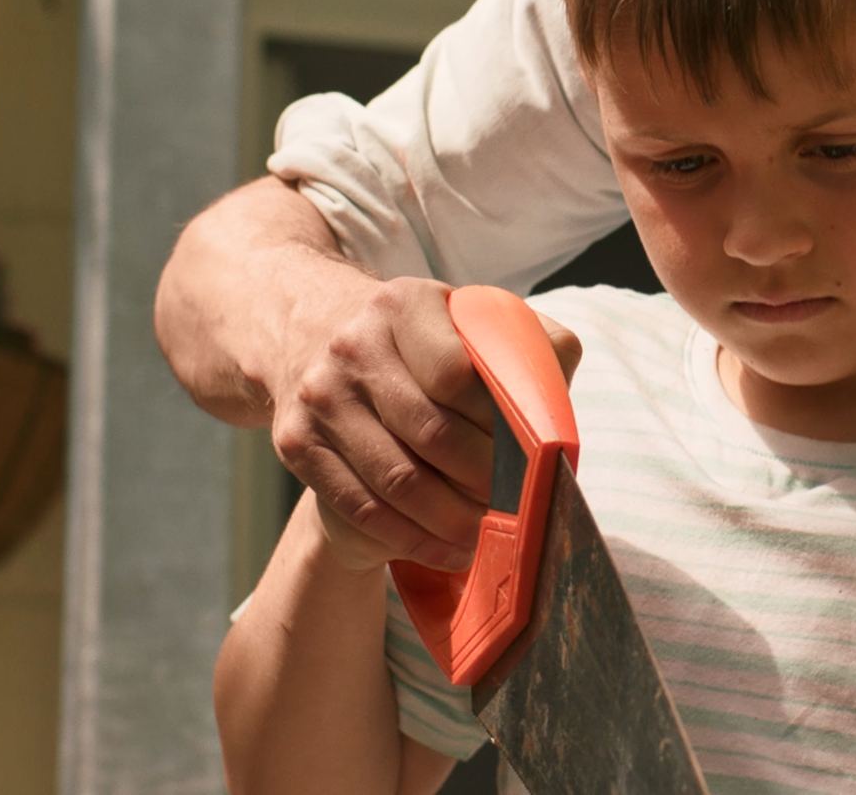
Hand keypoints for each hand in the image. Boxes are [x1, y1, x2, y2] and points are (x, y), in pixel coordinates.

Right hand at [268, 274, 580, 571]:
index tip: (529, 455)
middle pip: (432, 433)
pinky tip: (450, 549)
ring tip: (491, 537)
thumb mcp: (464, 317)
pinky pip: (363, 506)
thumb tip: (559, 402)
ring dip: (453, 521)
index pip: (459, 376)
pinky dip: (413, 538)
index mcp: (405, 305)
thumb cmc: (417, 339)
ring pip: (398, 480)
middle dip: (485, 482)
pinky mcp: (296, 443)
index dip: (498, 424)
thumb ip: (527, 345)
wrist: (309, 331)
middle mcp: (354, 346)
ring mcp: (320, 396)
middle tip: (520, 508)